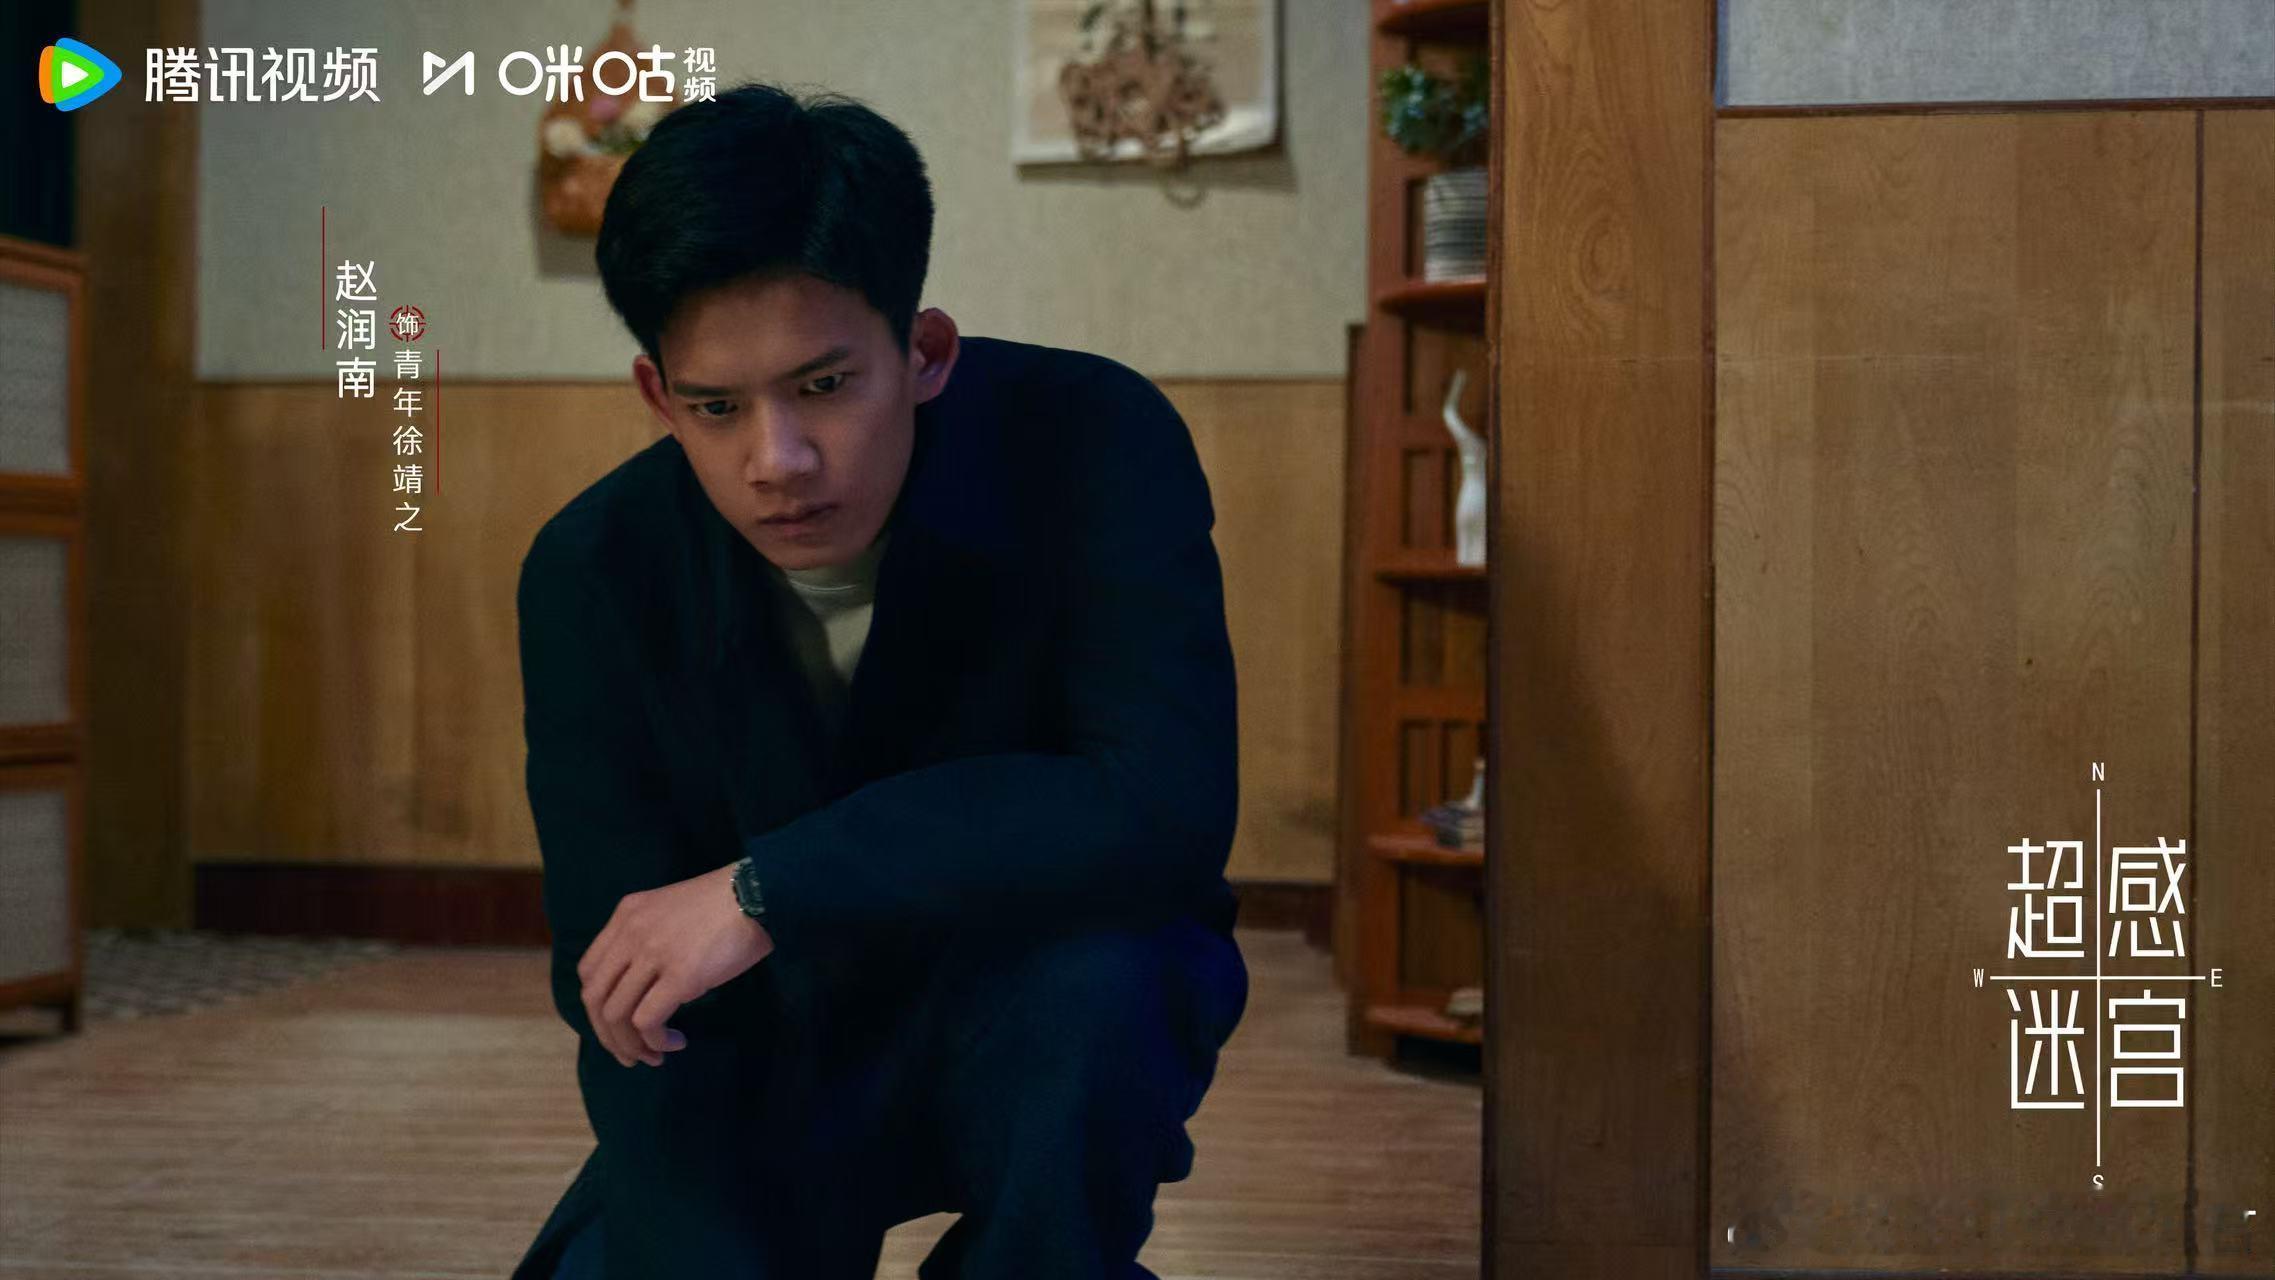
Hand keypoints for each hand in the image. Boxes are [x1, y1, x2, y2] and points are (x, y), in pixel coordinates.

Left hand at [576, 861, 775, 1067]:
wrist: (758, 895)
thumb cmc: (723, 904)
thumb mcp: (669, 910)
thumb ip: (646, 937)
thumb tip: (640, 986)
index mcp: (626, 916)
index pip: (588, 971)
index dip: (597, 1006)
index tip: (618, 1025)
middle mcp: (631, 934)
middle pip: (595, 998)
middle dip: (607, 1036)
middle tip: (630, 1055)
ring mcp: (653, 954)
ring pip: (616, 1015)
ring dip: (631, 1045)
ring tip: (654, 1055)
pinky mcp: (680, 976)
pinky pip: (648, 1022)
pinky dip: (655, 1041)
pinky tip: (674, 1042)